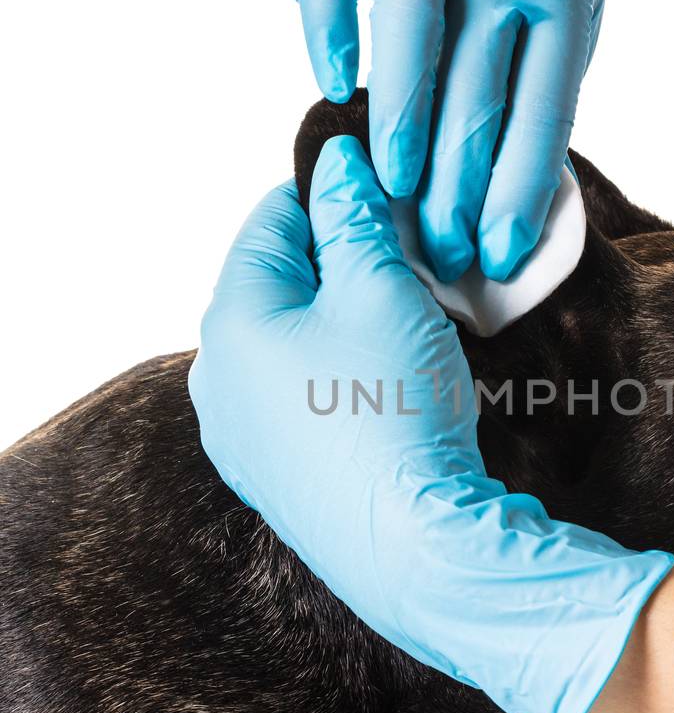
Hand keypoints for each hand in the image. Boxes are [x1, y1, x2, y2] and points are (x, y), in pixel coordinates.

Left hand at [189, 135, 672, 712]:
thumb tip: (335, 162)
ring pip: (294, 346)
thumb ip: (355, 218)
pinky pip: (303, 404)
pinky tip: (393, 397)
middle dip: (349, 268)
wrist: (415, 550)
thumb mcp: (382, 289)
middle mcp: (217, 378)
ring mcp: (241, 438)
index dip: (339, 198)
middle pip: (283, 285)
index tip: (395, 203)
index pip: (274, 218)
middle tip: (417, 272)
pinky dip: (343, 383)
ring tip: (415, 336)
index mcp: (230, 317)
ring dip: (348, 326)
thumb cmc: (394, 411)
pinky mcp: (276, 481)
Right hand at [296, 0, 652, 283]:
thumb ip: (539, 87)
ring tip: (390, 184)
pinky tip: (331, 81)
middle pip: (475, 81)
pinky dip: (328, 19)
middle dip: (455, 178)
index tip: (496, 259)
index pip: (542, 108)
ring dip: (401, 109)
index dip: (517, 190)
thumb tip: (502, 204)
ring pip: (412, 21)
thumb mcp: (572, 13)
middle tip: (436, 248)